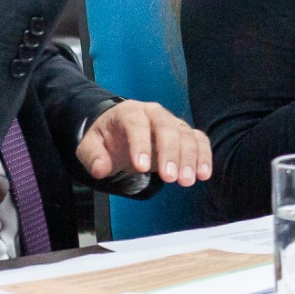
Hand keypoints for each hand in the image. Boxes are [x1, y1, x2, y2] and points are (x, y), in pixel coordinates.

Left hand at [76, 100, 211, 185]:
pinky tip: (204, 174)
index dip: (140, 145)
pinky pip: (199, 140)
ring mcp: (173, 122)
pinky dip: (204, 156)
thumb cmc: (108, 137)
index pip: (137, 125)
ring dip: (190, 158)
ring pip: (186, 135)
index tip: (141, 168)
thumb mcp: (90, 145)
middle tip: (171, 178)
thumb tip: (100, 169)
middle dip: (171, 154)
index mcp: (130, 112)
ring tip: (187, 181)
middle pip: (167, 128)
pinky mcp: (185, 133)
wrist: (120, 127)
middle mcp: (155, 113)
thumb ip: (93, 156)